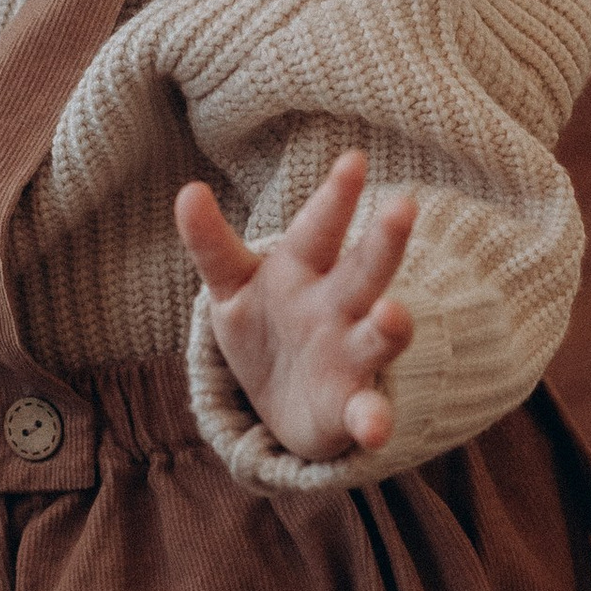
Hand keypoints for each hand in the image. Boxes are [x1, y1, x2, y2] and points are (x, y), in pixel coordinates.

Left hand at [176, 151, 416, 461]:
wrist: (286, 401)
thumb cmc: (264, 323)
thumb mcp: (233, 283)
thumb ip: (211, 243)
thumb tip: (187, 190)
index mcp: (305, 270)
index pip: (319, 229)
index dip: (334, 197)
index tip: (353, 159)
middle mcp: (338, 307)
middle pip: (362, 271)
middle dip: (382, 242)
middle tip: (403, 207)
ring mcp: (351, 357)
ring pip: (378, 337)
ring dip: (390, 326)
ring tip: (393, 314)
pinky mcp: (351, 409)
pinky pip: (367, 413)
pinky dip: (374, 421)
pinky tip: (376, 431)